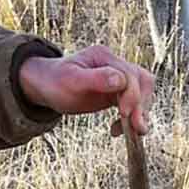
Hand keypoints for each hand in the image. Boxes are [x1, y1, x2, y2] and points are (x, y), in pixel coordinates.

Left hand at [17, 45, 154, 135]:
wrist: (45, 85)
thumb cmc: (54, 81)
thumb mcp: (71, 80)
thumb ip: (96, 79)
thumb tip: (120, 80)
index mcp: (104, 56)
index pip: (129, 74)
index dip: (132, 95)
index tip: (125, 114)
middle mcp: (115, 64)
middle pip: (142, 82)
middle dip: (141, 106)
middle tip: (137, 128)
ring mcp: (118, 78)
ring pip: (143, 92)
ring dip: (141, 112)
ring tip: (133, 131)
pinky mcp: (118, 92)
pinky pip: (135, 103)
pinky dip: (132, 117)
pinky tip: (118, 129)